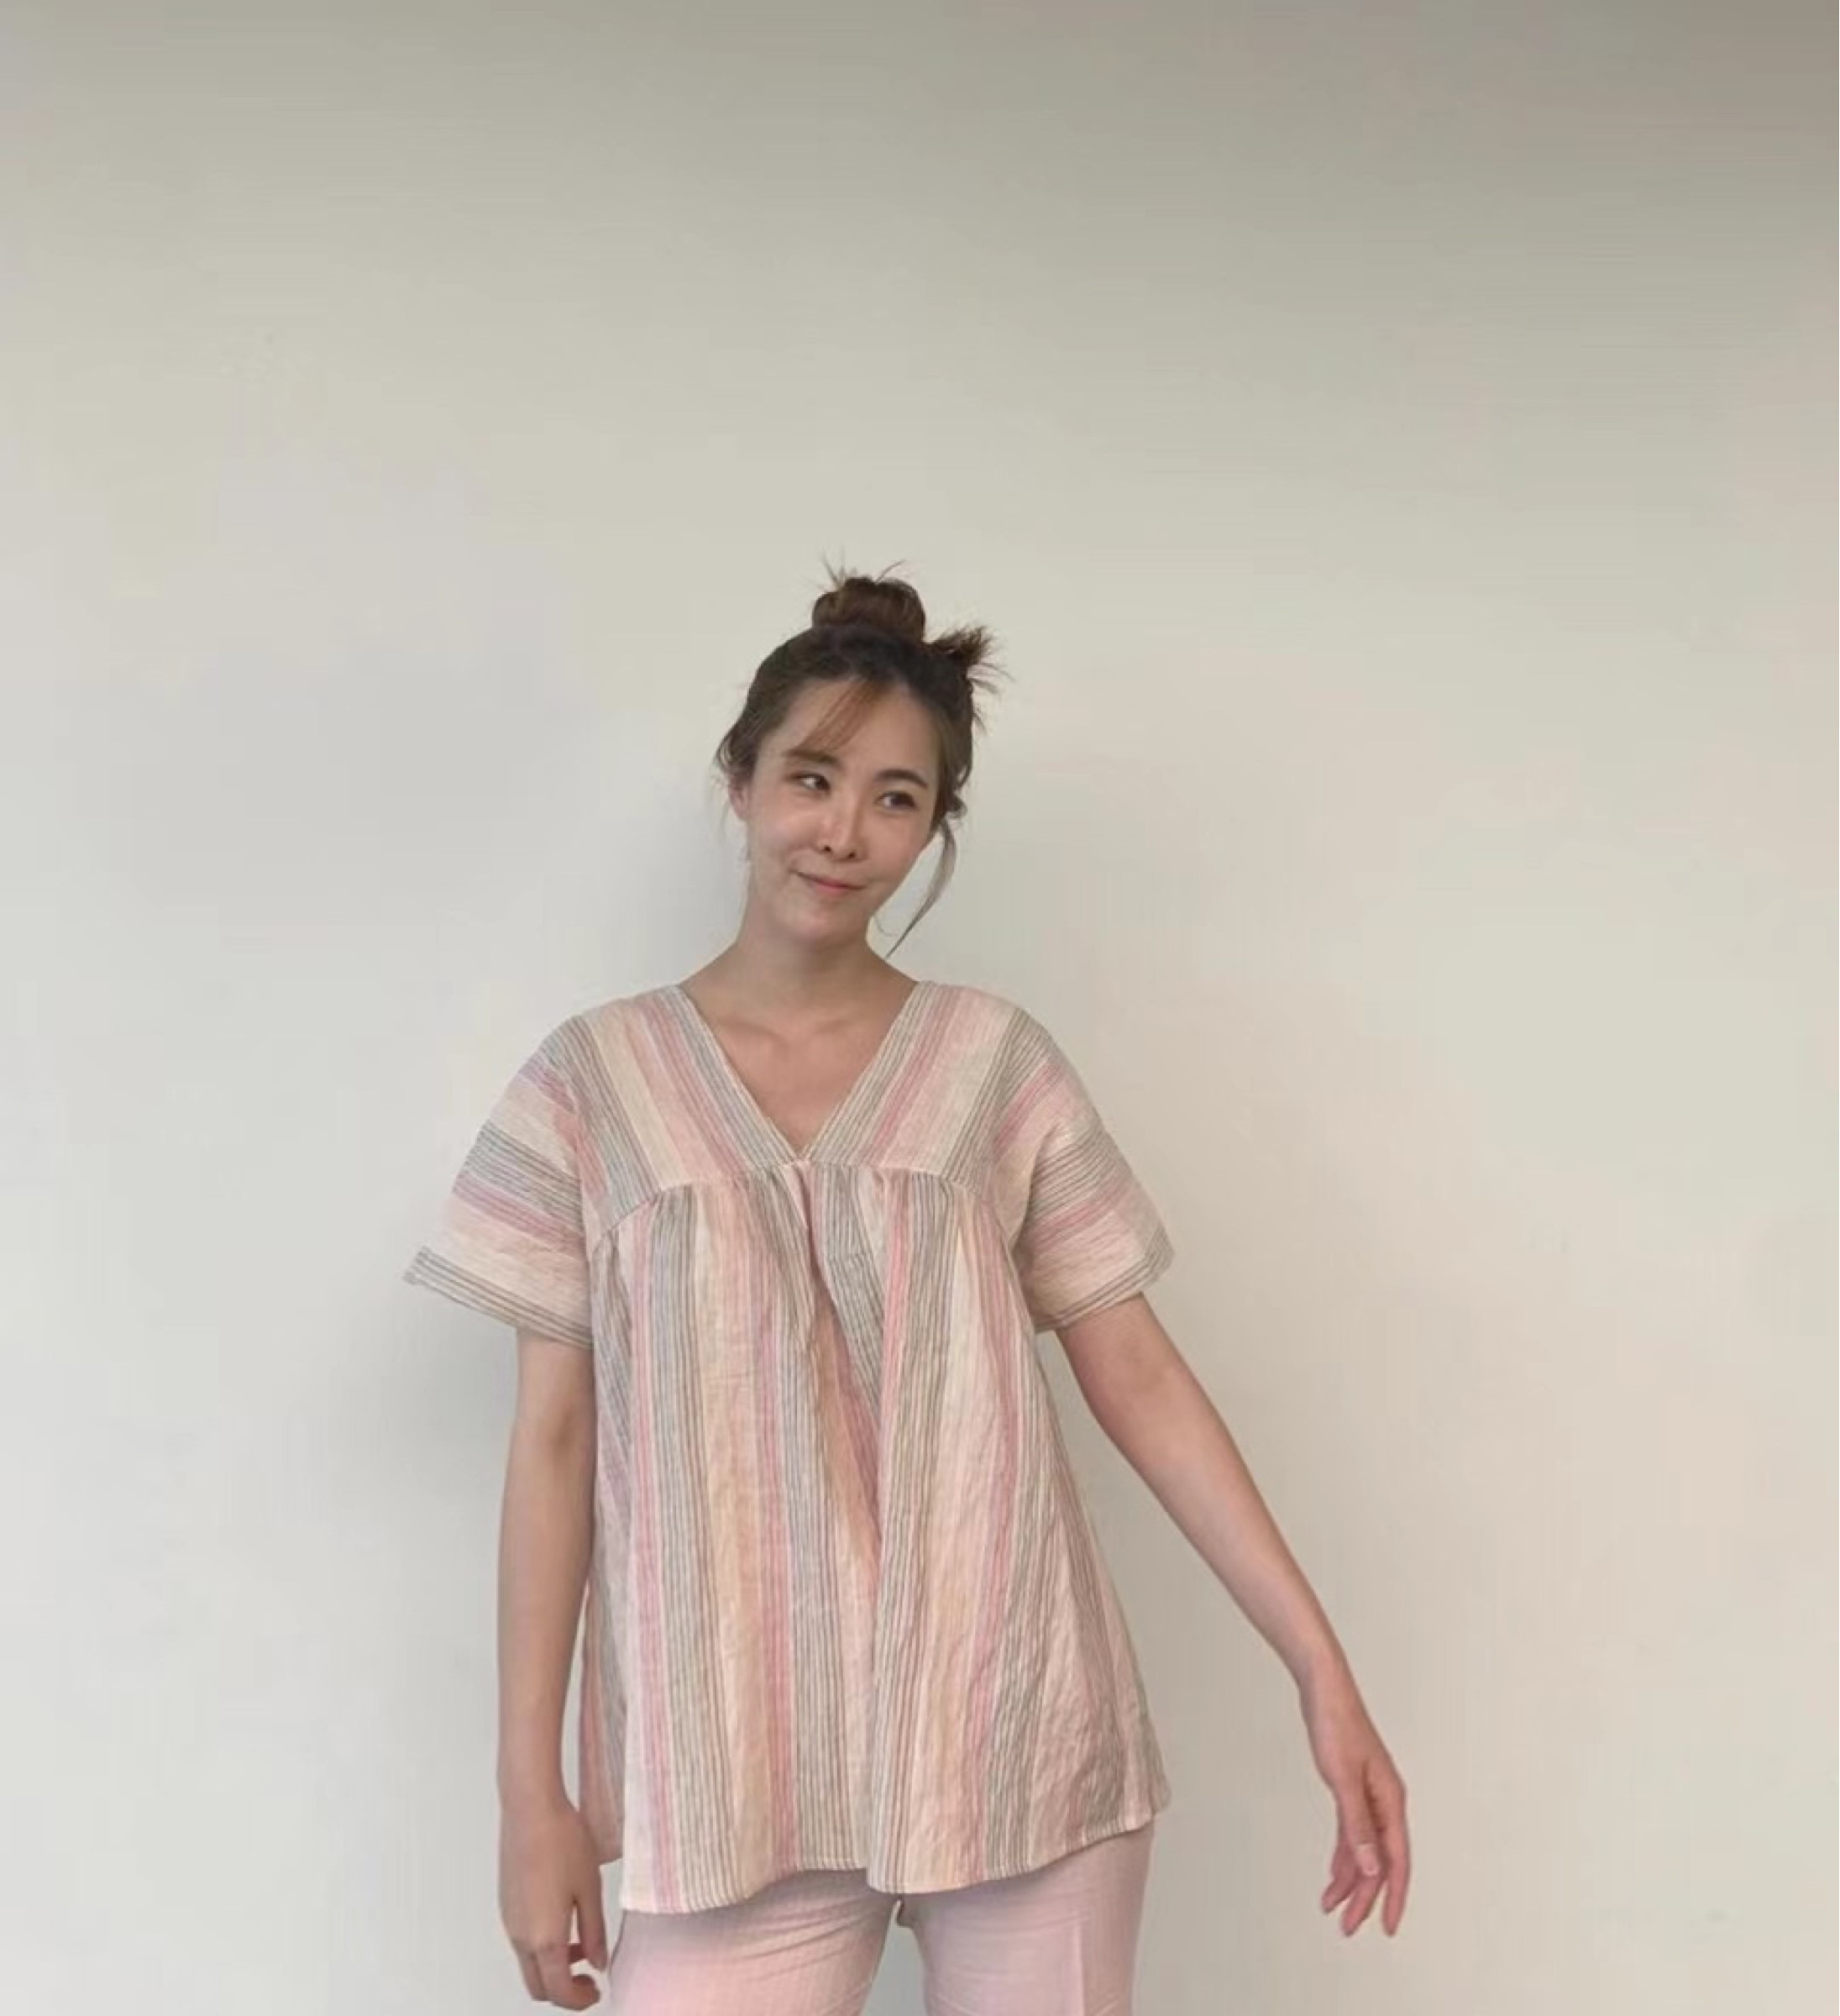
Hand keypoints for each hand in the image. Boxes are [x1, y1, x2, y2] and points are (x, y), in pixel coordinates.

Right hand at [499, 1794, 610, 2005]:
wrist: (530, 1808)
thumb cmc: (563, 1843)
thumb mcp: (590, 1889)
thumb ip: (595, 1932)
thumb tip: (598, 1962)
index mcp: (544, 1938)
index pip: (559, 1991)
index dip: (579, 2000)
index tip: (597, 1991)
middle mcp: (520, 1937)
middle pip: (537, 1986)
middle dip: (564, 1990)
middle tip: (590, 1975)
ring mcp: (509, 1921)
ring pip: (528, 1963)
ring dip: (553, 1966)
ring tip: (583, 1941)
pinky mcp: (506, 1904)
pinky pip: (522, 1941)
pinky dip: (542, 1946)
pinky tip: (563, 1918)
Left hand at [1299, 1664, 1409, 1937]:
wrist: (1323, 1688)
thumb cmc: (1336, 1723)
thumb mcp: (1342, 1779)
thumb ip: (1356, 1827)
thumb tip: (1372, 1869)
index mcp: (1391, 1800)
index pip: (1398, 1861)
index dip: (1394, 1897)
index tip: (1388, 1928)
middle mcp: (1385, 1802)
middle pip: (1380, 1861)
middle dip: (1366, 1897)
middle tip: (1347, 1927)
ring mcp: (1369, 1796)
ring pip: (1365, 1850)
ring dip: (1351, 1879)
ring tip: (1332, 1907)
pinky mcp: (1351, 1789)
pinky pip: (1352, 1834)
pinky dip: (1343, 1855)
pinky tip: (1334, 1874)